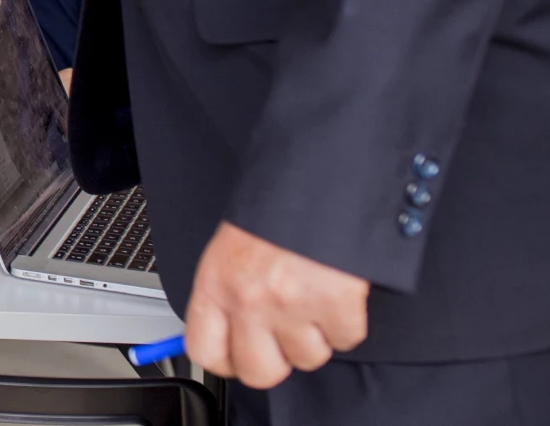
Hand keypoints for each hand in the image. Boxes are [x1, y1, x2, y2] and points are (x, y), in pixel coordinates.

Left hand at [183, 222, 369, 388]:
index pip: (204, 351)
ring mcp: (292, 306)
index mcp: (215, 283)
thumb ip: (224, 295)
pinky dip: (345, 322)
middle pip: (258, 371)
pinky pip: (344, 340)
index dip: (226, 360)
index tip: (238, 356)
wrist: (315, 177)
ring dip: (315, 336)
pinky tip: (334, 291)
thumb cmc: (273, 210)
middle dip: (276, 360)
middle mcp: (248, 299)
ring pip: (307, 358)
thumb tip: (223, 339)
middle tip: (283, 336)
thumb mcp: (230, 249)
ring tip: (310, 297)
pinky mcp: (334, 305)